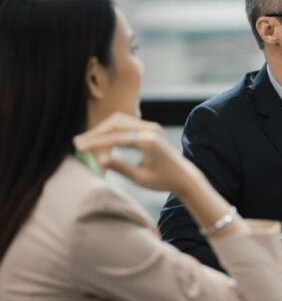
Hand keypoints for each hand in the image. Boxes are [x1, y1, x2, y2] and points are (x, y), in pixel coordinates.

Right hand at [73, 112, 201, 195]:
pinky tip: (99, 139)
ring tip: (86, 141)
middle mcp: (151, 130)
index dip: (96, 142)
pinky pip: (125, 123)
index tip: (79, 147)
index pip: (117, 138)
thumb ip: (120, 167)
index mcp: (149, 142)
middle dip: (96, 132)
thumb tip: (99, 159)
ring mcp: (151, 127)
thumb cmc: (163, 181)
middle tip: (78, 143)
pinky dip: (111, 129)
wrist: (183, 175)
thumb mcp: (140, 178)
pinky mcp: (149, 128)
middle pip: (116, 123)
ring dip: (102, 129)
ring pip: (120, 120)